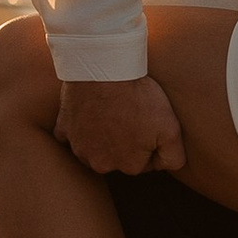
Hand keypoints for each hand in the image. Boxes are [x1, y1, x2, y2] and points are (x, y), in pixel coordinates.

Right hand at [55, 73, 184, 174]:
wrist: (104, 70)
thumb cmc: (139, 98)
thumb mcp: (171, 129)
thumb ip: (174, 157)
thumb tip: (166, 167)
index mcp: (128, 165)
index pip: (143, 162)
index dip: (149, 142)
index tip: (148, 122)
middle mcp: (100, 164)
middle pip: (117, 157)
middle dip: (125, 142)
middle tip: (130, 114)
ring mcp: (79, 147)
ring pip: (94, 147)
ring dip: (102, 135)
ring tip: (112, 110)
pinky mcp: (63, 130)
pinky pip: (71, 134)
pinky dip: (79, 126)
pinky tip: (88, 111)